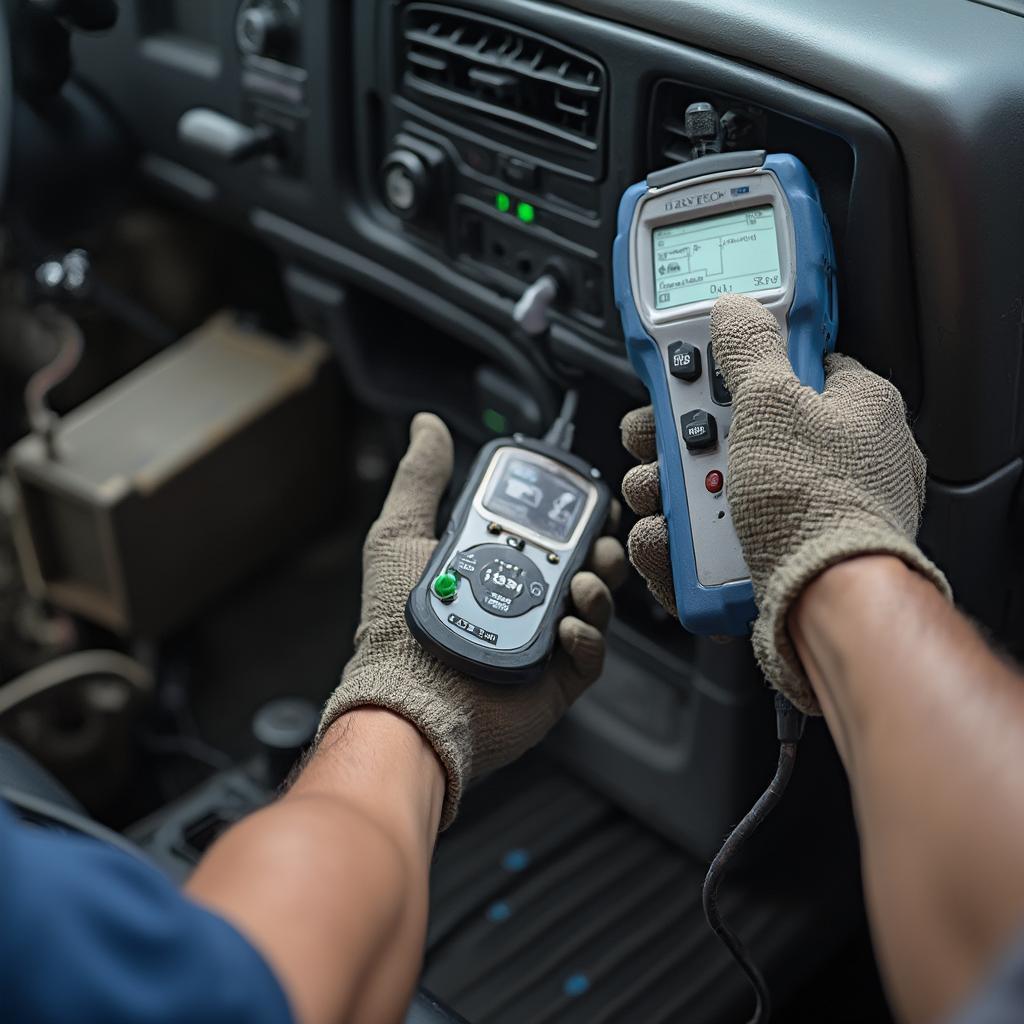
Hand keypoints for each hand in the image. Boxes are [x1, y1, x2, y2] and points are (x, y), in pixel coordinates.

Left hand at [318, 413, 626, 826]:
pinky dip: (588, 637)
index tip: (579, 498)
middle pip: (582, 564)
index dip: (567, 513)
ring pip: (595, 605)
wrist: (407, 701)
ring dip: (598, 586)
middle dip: (598, 546)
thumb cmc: (395, 626)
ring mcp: (541, 643)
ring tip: (580, 583)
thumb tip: (426, 427)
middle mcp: (520, 603)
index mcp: (492, 568)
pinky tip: (568, 627)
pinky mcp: (555, 681)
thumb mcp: (402, 534)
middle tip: (595, 541)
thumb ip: (422, 479)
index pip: (544, 531)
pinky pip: (591, 655)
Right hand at [621, 294, 949, 712]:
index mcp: (853, 407)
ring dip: (672, 492)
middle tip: (658, 442)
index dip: (730, 368)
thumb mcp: (773, 402)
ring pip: (717, 488)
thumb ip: (748, 348)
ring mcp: (804, 513)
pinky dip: (683, 539)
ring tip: (659, 496)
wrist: (823, 607)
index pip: (787, 366)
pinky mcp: (776, 557)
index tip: (690, 375)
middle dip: (681, 440)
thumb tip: (735, 309)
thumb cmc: (818, 504)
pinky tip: (667, 538)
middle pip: (737, 431)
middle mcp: (836, 459)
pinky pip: (716, 538)